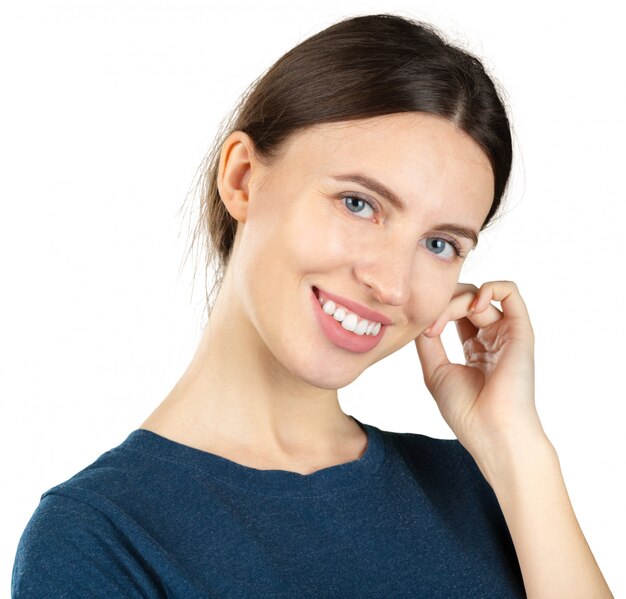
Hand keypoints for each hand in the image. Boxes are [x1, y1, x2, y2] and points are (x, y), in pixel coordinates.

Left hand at [414, 281, 544, 460]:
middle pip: (465, 298)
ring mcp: (507, 332)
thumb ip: (428, 340)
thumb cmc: (466, 409)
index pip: (454, 310)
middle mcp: (493, 336)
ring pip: (479, 293)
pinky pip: (510, 291)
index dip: (434, 312)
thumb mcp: (435, 369)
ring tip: (441, 324)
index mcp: (475, 346)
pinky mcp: (520, 330)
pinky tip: (472, 305)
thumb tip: (421, 316)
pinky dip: (489, 288)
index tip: (420, 331)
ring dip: (455, 301)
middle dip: (442, 304)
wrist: (492, 431)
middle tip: (428, 326)